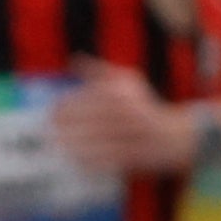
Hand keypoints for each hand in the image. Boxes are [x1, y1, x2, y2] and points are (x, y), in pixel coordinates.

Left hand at [50, 72, 196, 175]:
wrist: (173, 136)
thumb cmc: (143, 104)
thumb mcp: (126, 81)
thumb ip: (98, 70)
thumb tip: (74, 59)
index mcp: (121, 95)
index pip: (85, 100)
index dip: (63, 107)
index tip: (50, 112)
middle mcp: (125, 115)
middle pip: (85, 122)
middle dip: (62, 127)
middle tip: (48, 130)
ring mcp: (129, 138)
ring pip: (91, 143)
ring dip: (70, 145)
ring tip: (56, 144)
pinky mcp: (131, 158)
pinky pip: (103, 161)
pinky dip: (87, 161)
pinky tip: (73, 159)